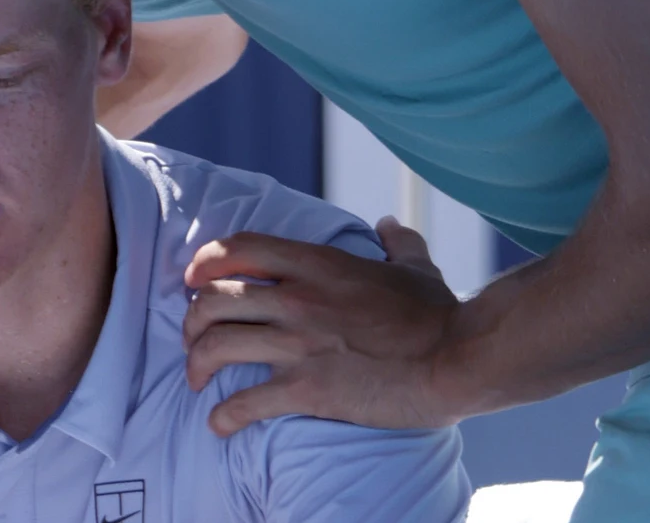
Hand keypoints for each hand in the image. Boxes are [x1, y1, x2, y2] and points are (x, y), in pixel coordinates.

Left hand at [181, 217, 462, 435]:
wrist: (458, 359)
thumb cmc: (439, 315)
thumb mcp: (416, 267)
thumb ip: (398, 241)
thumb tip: (389, 225)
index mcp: (317, 264)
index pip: (239, 248)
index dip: (204, 261)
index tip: (192, 279)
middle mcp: (298, 298)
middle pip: (212, 298)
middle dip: (191, 320)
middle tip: (194, 340)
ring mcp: (299, 343)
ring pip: (216, 345)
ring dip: (197, 365)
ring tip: (198, 381)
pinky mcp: (307, 389)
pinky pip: (244, 403)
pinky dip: (223, 416)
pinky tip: (220, 425)